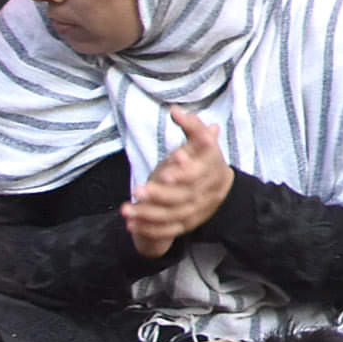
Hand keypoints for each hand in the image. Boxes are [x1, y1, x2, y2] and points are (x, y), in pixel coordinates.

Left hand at [119, 108, 233, 258]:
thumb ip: (190, 126)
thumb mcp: (200, 142)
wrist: (216, 188)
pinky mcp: (186, 225)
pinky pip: (167, 231)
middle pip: (183, 196)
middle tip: (136, 191)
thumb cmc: (202, 160)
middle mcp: (207, 192)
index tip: (164, 173)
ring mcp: (197, 211)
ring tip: (126, 210)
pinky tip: (131, 224)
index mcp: (213, 169)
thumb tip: (174, 110)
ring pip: (172, 215)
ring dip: (147, 214)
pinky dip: (148, 229)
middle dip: (159, 195)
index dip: (182, 174)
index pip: (198, 174)